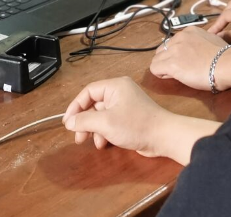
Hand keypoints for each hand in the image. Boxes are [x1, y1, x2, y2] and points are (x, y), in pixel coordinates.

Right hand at [62, 77, 176, 156]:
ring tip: (89, 141)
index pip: (88, 92)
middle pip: (93, 105)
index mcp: (115, 86)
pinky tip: (102, 143)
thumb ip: (84, 121)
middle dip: (84, 121)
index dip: (75, 106)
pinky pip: (110, 122)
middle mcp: (120, 93)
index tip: (68, 122)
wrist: (163, 137)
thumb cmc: (135, 125)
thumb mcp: (105, 123)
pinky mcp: (129, 118)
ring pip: (101, 116)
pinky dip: (103, 132)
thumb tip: (70, 122)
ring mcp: (125, 105)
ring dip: (93, 129)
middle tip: (77, 136)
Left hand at [150, 26, 230, 90]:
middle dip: (168, 59)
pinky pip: (154, 68)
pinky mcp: (171, 64)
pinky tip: (173, 77)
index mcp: (190, 31)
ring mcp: (174, 50)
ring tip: (178, 74)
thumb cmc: (225, 56)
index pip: (173, 42)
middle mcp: (180, 37)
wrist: (226, 64)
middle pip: (162, 50)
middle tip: (180, 69)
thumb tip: (199, 50)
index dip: (176, 53)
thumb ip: (201, 42)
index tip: (185, 60)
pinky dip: (161, 74)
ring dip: (164, 67)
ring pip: (156, 59)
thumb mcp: (212, 41)